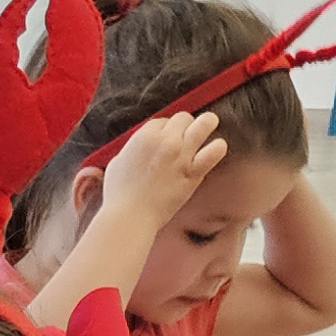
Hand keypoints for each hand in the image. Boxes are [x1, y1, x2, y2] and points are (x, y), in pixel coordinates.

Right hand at [97, 112, 228, 223]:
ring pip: (205, 124)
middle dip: (184, 125)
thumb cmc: (118, 195)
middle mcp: (165, 140)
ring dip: (207, 124)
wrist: (129, 217)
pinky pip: (215, 151)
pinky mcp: (193, 173)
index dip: (166, 129)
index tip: (165, 139)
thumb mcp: (117, 162)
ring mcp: (181, 155)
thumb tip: (140, 148)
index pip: (163, 120)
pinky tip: (215, 150)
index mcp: (144, 136)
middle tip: (186, 135)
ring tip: (208, 129)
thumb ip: (132, 149)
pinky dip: (217, 148)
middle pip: (184, 118)